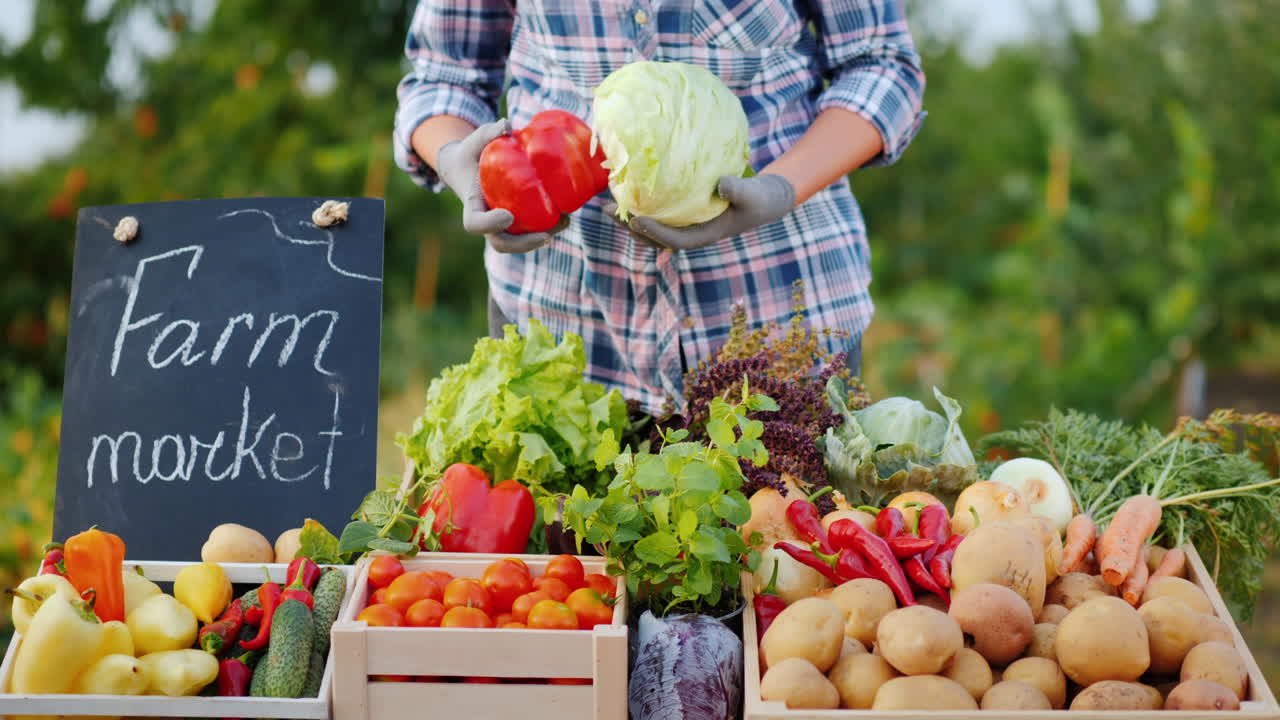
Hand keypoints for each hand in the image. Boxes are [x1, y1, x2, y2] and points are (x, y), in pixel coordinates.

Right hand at [435, 119, 567, 252]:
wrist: (468, 167)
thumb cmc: (472, 152)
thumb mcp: (475, 140)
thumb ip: (488, 133)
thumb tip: (507, 125)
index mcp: (472, 205)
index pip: (475, 224)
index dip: (490, 224)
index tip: (508, 216)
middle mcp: (487, 220)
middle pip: (501, 243)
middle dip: (523, 244)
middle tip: (545, 236)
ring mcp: (502, 224)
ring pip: (520, 242)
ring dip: (543, 237)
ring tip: (565, 221)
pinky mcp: (517, 221)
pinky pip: (531, 230)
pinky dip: (549, 226)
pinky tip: (568, 214)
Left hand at [602, 174, 795, 250]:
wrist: (763, 200)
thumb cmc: (758, 199)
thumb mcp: (753, 194)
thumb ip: (738, 190)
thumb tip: (722, 184)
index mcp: (704, 235)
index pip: (674, 239)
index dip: (653, 232)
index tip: (635, 218)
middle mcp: (690, 233)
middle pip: (653, 237)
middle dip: (629, 226)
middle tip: (605, 210)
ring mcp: (685, 225)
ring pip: (651, 227)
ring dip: (628, 218)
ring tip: (605, 205)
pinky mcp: (683, 214)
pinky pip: (657, 214)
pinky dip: (640, 206)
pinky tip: (626, 192)